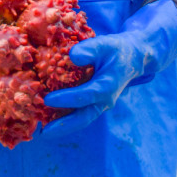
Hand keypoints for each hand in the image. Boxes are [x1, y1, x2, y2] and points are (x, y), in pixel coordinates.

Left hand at [41, 0, 176, 138]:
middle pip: (83, 117)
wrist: (132, 58)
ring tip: (44, 131)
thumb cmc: (116, 49)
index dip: (66, 99)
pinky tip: (50, 118)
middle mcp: (104, 100)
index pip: (85, 96)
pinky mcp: (96, 103)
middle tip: (44, 133)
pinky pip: (81, 113)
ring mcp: (101, 104)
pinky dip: (66, 117)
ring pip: (82, 119)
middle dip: (64, 126)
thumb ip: (89, 49)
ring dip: (64, 126)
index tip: (47, 99)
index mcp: (107, 86)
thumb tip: (72, 56)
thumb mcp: (105, 44)